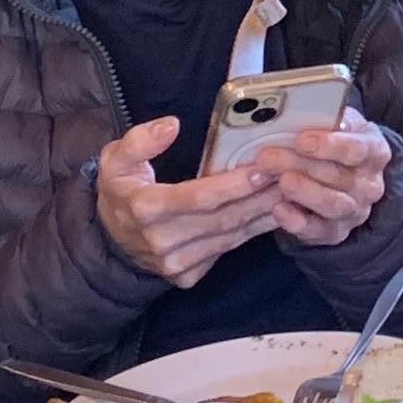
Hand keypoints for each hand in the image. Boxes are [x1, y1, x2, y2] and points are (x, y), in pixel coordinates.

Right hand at [91, 118, 283, 285]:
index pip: (200, 197)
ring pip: (231, 237)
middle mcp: (162, 240)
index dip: (234, 185)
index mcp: (146, 208)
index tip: (263, 168)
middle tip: (290, 175)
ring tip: (291, 191)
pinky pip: (227, 251)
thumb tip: (171, 126)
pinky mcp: (188, 276)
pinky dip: (252, 232)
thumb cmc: (120, 192)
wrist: (111, 240)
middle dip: (260, 197)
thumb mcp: (115, 159)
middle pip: (223, 218)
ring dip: (263, 215)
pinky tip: (272, 213)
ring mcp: (176, 263)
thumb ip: (140, 141)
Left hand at [248, 111, 394, 248]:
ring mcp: (355, 211)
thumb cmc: (338, 142)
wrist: (350, 178)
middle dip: (300, 165)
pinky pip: (318, 231)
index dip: (329, 145)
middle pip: (337, 176)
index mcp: (374, 151)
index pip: (357, 148)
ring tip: (279, 181)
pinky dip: (297, 221)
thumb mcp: (339, 124)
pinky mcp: (336, 232)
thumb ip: (326, 118)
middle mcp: (370, 184)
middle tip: (268, 157)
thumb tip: (301, 113)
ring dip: (303, 192)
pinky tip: (279, 209)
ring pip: (332, 205)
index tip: (301, 140)